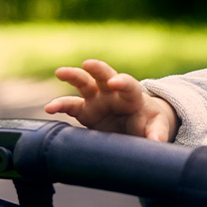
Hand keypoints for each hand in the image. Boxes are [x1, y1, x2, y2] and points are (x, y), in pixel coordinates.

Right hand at [44, 59, 178, 141]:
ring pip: (84, 84)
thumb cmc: (149, 123)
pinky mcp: (85, 112)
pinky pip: (71, 106)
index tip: (115, 82)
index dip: (122, 82)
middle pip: (105, 76)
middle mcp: (113, 94)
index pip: (129, 85)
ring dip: (73, 76)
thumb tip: (156, 143)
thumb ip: (157, 133)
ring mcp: (97, 101)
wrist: (139, 126)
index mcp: (133, 97)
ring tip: (60, 72)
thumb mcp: (157, 127)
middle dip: (97, 69)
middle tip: (88, 63)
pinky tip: (49, 108)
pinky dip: (60, 105)